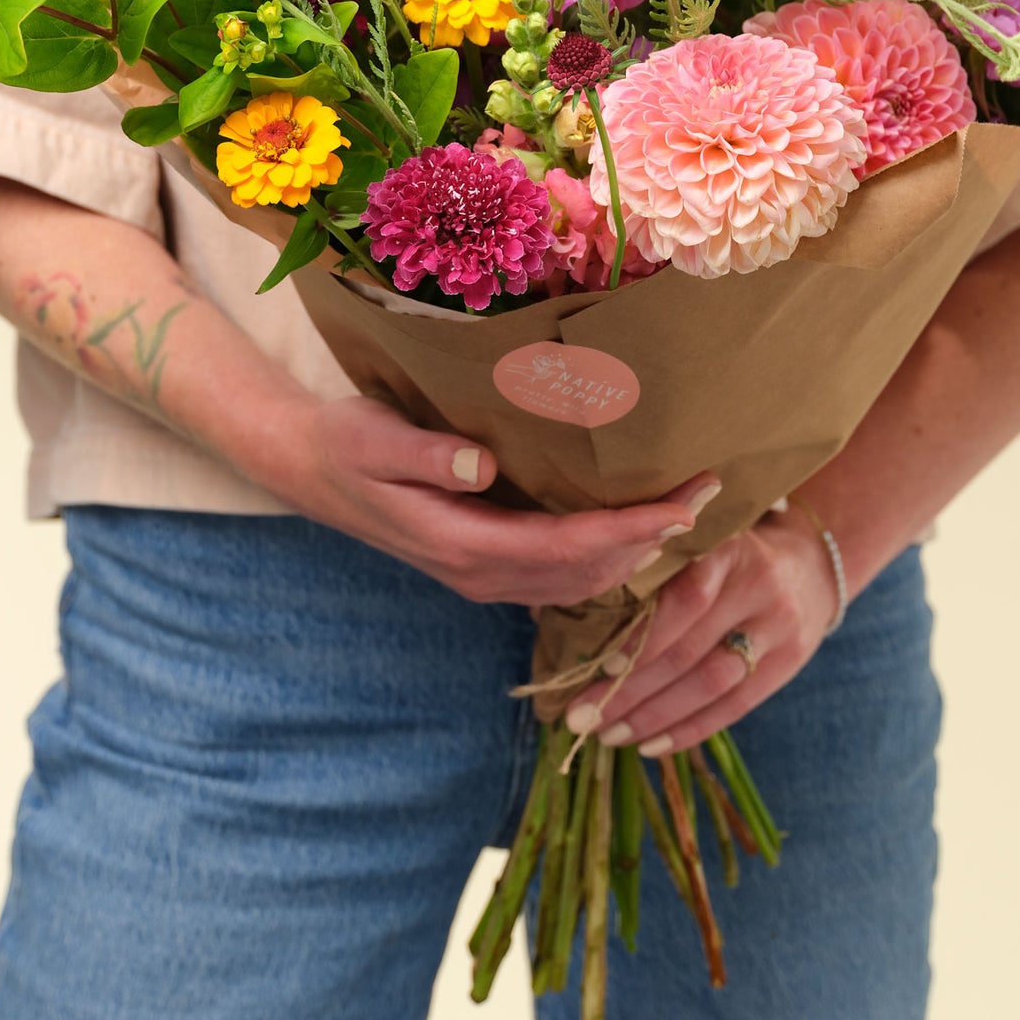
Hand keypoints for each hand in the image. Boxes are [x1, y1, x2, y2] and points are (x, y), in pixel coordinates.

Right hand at [263, 394, 721, 607]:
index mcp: (462, 545)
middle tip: (710, 497)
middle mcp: (479, 573)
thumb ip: (426, 453)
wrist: (309, 470)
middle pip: (585, 573)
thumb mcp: (375, 438)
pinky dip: (607, 556)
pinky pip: (560, 573)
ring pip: (578, 581)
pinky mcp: (484, 563)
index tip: (682, 507)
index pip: (566, 547)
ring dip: (636, 552)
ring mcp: (482, 576)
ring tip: (688, 513)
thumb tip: (482, 463)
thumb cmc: (346, 444)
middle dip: (651, 541)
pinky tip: (634, 530)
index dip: (629, 531)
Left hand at [560, 513, 837, 754]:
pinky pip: (735, 707)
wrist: (808, 566)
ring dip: (655, 716)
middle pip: (690, 650)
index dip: (642, 637)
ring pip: (711, 684)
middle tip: (583, 718)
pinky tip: (650, 745)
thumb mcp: (697, 541)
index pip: (684, 599)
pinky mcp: (790, 663)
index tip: (601, 666)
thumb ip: (651, 565)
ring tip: (610, 736)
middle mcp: (758, 586)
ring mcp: (780, 627)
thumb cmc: (723, 555)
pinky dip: (689, 730)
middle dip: (631, 689)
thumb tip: (561, 609)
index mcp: (726, 548)